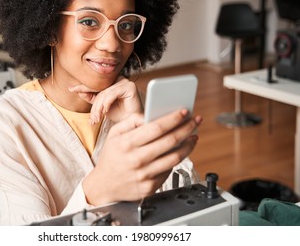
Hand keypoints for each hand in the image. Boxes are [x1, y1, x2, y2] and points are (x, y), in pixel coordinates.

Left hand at [68, 77, 142, 123]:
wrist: (133, 124)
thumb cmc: (120, 115)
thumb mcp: (102, 107)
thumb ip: (92, 98)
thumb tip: (78, 90)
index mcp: (112, 82)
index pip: (96, 84)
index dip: (83, 87)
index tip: (71, 89)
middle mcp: (119, 79)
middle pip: (99, 90)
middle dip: (94, 106)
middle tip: (92, 119)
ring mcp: (125, 82)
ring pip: (104, 93)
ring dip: (99, 108)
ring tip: (97, 119)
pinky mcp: (129, 86)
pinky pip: (112, 94)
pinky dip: (107, 103)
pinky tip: (105, 112)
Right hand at [82, 109, 201, 205]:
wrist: (104, 186)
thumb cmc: (111, 158)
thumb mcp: (114, 134)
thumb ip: (132, 121)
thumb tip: (151, 114)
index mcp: (127, 143)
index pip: (156, 128)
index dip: (173, 119)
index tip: (184, 112)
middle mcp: (136, 159)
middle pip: (170, 141)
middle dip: (187, 128)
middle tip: (195, 121)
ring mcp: (144, 175)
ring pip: (175, 157)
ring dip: (188, 145)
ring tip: (193, 136)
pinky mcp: (150, 187)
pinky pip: (169, 170)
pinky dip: (177, 159)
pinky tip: (180, 151)